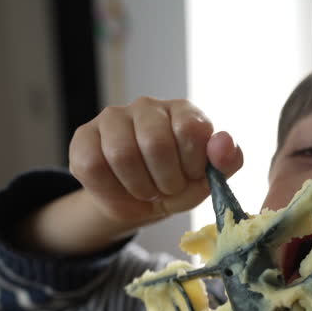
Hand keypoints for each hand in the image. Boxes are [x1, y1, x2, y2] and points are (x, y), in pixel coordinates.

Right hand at [69, 97, 242, 226]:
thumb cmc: (179, 184)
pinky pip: (92, 165)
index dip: (192, 165)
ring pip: (121, 155)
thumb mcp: (209, 179)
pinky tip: (121, 189)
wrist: (141, 203)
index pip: (191, 130)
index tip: (190, 177)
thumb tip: (223, 141)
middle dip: (165, 181)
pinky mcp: (84, 136)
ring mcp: (113, 118)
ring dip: (138, 187)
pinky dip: (111, 190)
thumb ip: (227, 161)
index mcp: (183, 111)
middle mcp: (148, 107)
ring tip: (145, 190)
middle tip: (166, 189)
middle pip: (155, 143)